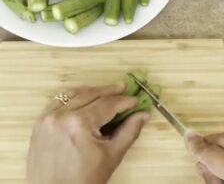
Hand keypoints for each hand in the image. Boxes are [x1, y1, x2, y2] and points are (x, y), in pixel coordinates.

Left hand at [27, 84, 149, 183]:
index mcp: (80, 123)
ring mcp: (48, 117)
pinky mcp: (40, 122)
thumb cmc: (85, 179)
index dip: (124, 101)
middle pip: (91, 94)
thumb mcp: (112, 156)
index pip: (107, 104)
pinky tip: (82, 99)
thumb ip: (129, 131)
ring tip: (106, 91)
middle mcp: (62, 115)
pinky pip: (58, 101)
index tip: (135, 99)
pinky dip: (72, 97)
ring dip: (91, 91)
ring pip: (74, 94)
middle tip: (123, 88)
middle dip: (110, 91)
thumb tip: (144, 114)